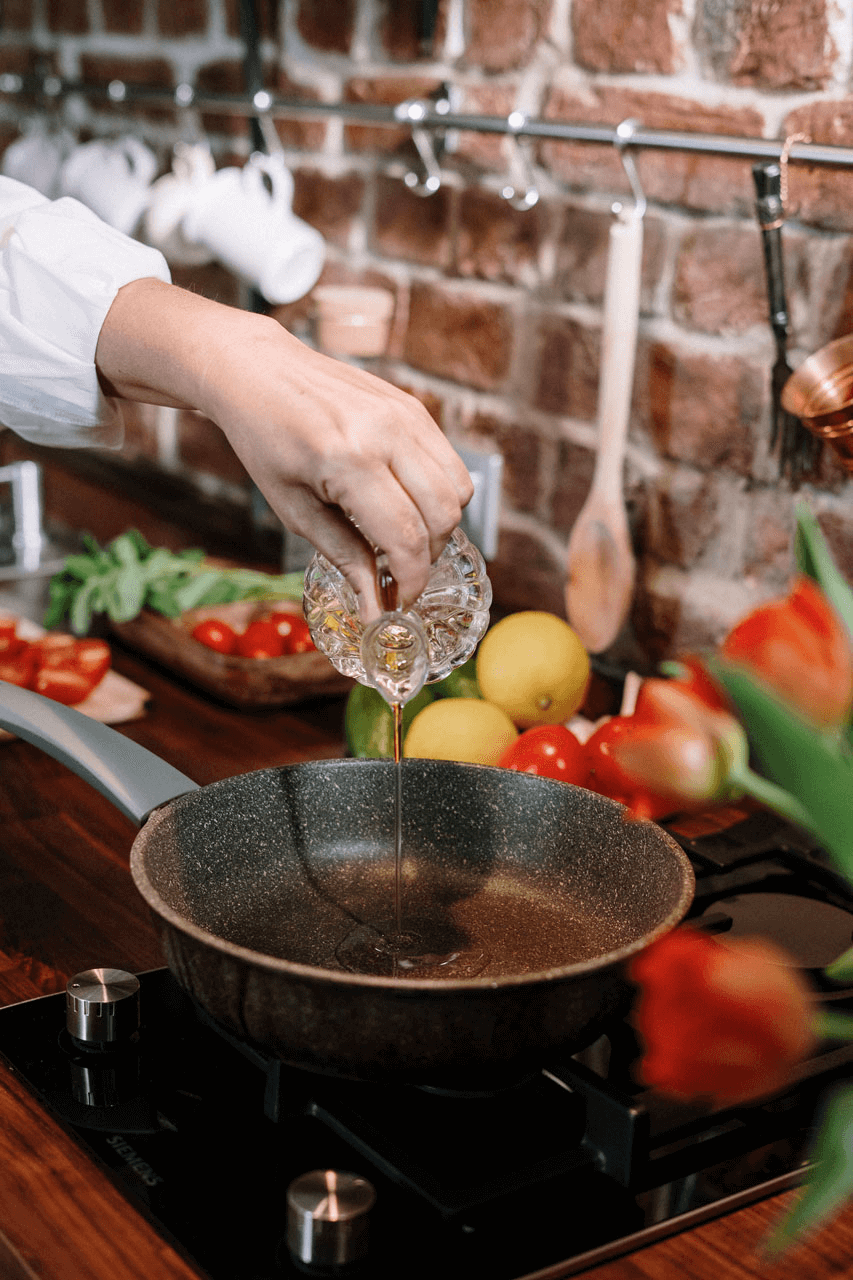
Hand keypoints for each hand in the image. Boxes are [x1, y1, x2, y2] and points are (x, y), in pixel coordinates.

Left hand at [96, 279, 472, 614]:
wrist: (258, 371)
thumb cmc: (266, 441)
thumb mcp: (294, 509)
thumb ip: (344, 557)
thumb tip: (374, 608)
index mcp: (349, 461)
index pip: (407, 537)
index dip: (409, 581)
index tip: (396, 603)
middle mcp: (387, 432)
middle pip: (444, 516)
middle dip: (427, 557)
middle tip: (396, 573)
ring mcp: (406, 415)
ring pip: (458, 489)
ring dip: (439, 526)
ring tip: (402, 538)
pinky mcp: (413, 407)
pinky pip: (449, 463)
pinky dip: (438, 494)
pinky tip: (403, 503)